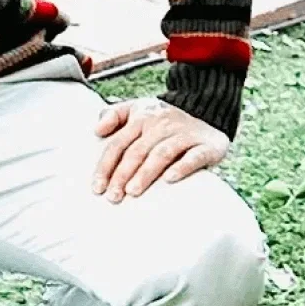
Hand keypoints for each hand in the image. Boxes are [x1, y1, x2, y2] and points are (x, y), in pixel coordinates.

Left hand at [92, 97, 228, 200]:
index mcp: (142, 117)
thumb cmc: (162, 120)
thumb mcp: (137, 109)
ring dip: (145, 173)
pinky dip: (182, 167)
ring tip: (133, 191)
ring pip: (162, 154)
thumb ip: (114, 115)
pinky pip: (194, 157)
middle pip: (137, 151)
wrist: (207, 110)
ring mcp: (185, 134)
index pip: (119, 143)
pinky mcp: (206, 145)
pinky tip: (169, 179)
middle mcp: (162, 124)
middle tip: (113, 196)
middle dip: (123, 175)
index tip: (98, 188)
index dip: (106, 166)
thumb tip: (97, 129)